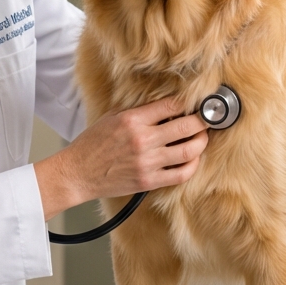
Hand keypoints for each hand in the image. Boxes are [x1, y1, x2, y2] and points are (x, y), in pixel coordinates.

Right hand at [34, 96, 208, 219]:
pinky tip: (193, 159)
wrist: (78, 173)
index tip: (196, 103)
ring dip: (201, 142)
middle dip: (202, 121)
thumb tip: (165, 105)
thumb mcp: (112, 117)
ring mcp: (147, 163)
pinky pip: (181, 174)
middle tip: (207, 119)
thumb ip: (139, 110)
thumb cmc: (93, 144)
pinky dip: (192, 165)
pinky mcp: (149, 181)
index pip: (171, 106)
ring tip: (202, 137)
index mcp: (132, 120)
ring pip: (189, 151)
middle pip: (186, 126)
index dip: (188, 103)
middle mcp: (142, 140)